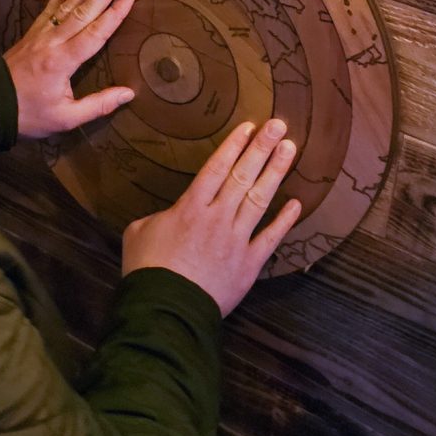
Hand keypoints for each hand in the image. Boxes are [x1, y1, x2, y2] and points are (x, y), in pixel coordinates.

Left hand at [4, 0, 135, 138]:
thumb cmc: (29, 113)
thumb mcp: (65, 118)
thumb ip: (98, 105)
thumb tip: (129, 93)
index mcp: (63, 61)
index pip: (96, 32)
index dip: (115, 12)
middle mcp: (53, 40)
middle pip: (84, 10)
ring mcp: (41, 33)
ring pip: (68, 4)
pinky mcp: (32, 32)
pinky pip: (49, 7)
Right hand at [122, 119, 301, 316]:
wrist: (165, 310)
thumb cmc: (147, 269)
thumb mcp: (138, 231)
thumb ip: (158, 217)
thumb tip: (167, 217)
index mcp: (190, 207)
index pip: (216, 167)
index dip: (233, 145)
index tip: (248, 126)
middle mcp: (217, 217)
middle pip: (242, 175)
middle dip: (261, 148)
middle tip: (279, 125)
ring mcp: (236, 239)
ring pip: (260, 199)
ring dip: (276, 172)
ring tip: (289, 149)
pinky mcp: (249, 264)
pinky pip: (270, 238)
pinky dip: (284, 221)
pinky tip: (296, 203)